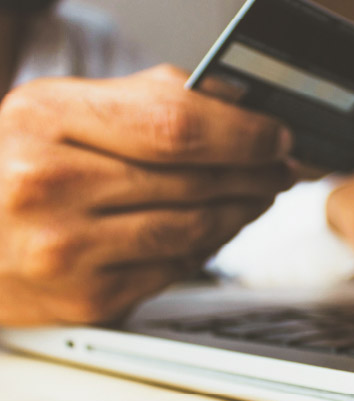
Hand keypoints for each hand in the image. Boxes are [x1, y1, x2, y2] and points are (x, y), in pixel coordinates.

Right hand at [0, 65, 294, 324]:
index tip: (277, 136)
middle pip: (194, 181)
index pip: (177, 125)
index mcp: (47, 119)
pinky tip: (215, 228)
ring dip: (240, 212)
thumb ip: (149, 101)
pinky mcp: (87, 299)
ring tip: (257, 195)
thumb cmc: (13, 165)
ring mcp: (68, 251)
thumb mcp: (62, 110)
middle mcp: (51, 186)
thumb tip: (236, 107)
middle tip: (280, 168)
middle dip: (255, 174)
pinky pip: (173, 269)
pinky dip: (206, 247)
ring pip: (193, 231)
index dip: (243, 133)